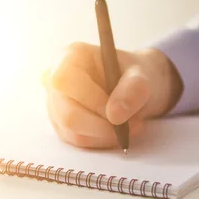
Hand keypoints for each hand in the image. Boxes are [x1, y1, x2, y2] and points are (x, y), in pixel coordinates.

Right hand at [45, 42, 182, 148]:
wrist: (131, 86)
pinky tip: (118, 131)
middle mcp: (55, 81)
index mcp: (70, 57)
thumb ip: (133, 90)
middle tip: (130, 125)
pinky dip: (103, 140)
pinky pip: (79, 140)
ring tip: (131, 126)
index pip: (65, 81)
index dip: (90, 100)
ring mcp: (55, 104)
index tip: (117, 112)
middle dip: (102, 126)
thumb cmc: (132, 75)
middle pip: (67, 114)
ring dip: (106, 135)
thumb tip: (115, 115)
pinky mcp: (61, 125)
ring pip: (73, 131)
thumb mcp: (142, 76)